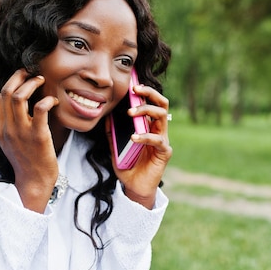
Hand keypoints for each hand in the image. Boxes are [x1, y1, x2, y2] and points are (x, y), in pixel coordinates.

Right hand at [0, 69, 58, 212]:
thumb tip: (18, 106)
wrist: (34, 183)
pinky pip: (40, 109)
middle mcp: (8, 129)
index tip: (22, 76)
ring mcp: (22, 132)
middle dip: (19, 77)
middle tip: (32, 73)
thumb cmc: (27, 162)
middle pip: (7, 93)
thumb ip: (11, 125)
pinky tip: (53, 100)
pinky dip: (47, 99)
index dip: (11, 82)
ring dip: (31, 84)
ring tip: (41, 80)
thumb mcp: (12, 142)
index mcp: (0, 129)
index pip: (1, 97)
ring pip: (19, 97)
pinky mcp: (38, 136)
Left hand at [107, 84, 172, 208]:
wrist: (134, 187)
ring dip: (145, 111)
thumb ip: (112, 132)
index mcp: (149, 125)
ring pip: (161, 116)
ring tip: (130, 113)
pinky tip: (133, 138)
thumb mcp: (115, 146)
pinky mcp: (164, 152)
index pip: (151, 102)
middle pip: (161, 103)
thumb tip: (106, 116)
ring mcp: (163, 140)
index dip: (144, 91)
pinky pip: (157, 140)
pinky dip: (145, 136)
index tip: (132, 82)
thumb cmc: (128, 165)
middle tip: (135, 90)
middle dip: (150, 93)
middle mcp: (158, 130)